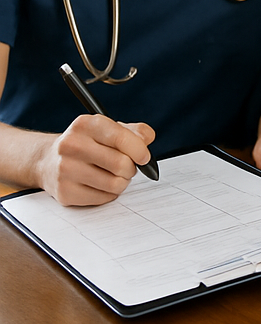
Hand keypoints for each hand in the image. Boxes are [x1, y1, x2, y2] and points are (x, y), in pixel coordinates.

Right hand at [36, 114, 154, 205]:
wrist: (48, 160)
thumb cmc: (86, 144)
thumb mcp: (109, 129)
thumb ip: (135, 132)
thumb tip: (147, 140)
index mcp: (86, 125)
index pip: (122, 138)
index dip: (140, 151)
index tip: (144, 157)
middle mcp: (72, 145)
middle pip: (121, 164)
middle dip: (131, 168)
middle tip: (127, 167)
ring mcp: (65, 169)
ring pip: (115, 184)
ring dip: (122, 182)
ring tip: (113, 175)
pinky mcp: (65, 192)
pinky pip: (103, 198)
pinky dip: (109, 193)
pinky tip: (99, 184)